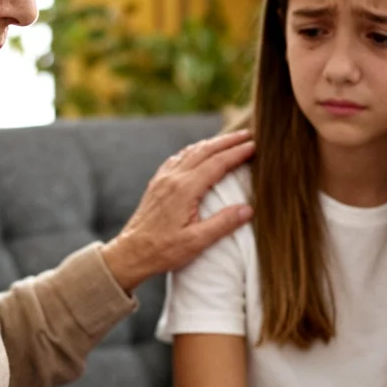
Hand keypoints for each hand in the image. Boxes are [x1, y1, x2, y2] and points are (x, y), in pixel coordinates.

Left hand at [101, 131, 255, 292]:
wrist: (131, 253)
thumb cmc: (163, 250)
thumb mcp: (196, 242)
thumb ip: (223, 224)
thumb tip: (248, 209)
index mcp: (185, 189)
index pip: (217, 163)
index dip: (237, 152)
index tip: (255, 145)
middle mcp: (173, 178)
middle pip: (205, 150)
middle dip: (228, 141)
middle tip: (248, 134)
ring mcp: (163, 179)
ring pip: (190, 151)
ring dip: (212, 143)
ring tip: (229, 139)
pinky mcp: (157, 184)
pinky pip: (178, 158)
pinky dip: (193, 150)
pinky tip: (198, 151)